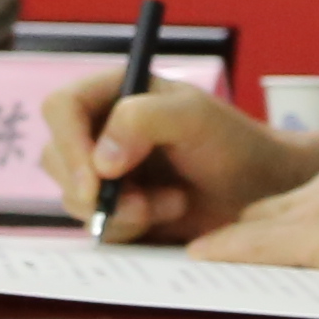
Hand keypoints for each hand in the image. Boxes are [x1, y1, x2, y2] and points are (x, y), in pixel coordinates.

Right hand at [47, 72, 318, 241]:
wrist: (262, 191)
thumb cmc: (233, 143)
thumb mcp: (194, 117)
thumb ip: (144, 120)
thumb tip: (101, 159)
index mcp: (114, 92)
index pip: (61, 108)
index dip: (69, 144)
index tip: (95, 181)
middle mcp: (101, 129)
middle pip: (57, 157)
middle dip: (95, 189)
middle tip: (140, 205)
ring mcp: (105, 171)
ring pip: (73, 196)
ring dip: (120, 209)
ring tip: (172, 202)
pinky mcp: (115, 207)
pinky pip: (96, 224)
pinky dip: (128, 227)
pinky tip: (168, 212)